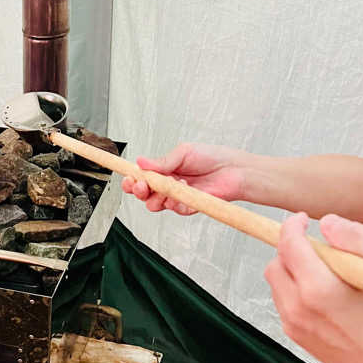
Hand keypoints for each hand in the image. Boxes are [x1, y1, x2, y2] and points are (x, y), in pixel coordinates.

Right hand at [121, 143, 246, 214]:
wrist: (234, 169)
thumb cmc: (213, 157)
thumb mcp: (183, 152)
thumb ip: (162, 161)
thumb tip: (141, 162)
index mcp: (165, 170)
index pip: (142, 178)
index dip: (132, 180)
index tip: (128, 178)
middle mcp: (168, 185)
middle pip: (144, 194)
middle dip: (139, 191)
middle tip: (141, 186)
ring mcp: (177, 197)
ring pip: (155, 205)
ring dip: (157, 197)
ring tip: (167, 188)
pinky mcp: (188, 207)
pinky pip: (175, 209)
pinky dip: (176, 202)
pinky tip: (184, 192)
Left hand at [265, 213, 362, 362]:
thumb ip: (355, 240)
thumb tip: (329, 223)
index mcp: (319, 289)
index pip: (289, 245)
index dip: (293, 226)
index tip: (303, 220)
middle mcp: (299, 309)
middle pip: (276, 264)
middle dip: (291, 249)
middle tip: (319, 248)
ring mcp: (295, 326)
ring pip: (277, 285)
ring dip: (293, 271)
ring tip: (328, 274)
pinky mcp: (297, 337)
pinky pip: (285, 304)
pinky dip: (296, 291)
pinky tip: (326, 295)